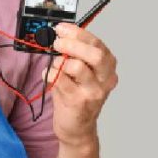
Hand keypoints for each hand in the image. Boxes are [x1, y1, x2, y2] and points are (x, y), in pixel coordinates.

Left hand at [47, 23, 118, 149]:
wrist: (77, 128)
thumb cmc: (77, 96)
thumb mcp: (82, 73)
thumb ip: (76, 54)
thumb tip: (61, 34)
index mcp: (108, 68)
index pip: (97, 44)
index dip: (78, 33)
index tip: (62, 28)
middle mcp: (105, 80)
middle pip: (95, 54)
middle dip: (72, 44)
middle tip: (57, 42)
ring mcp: (93, 92)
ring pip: (77, 66)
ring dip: (60, 62)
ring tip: (55, 66)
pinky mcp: (78, 102)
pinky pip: (60, 80)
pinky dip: (50, 74)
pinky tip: (49, 76)